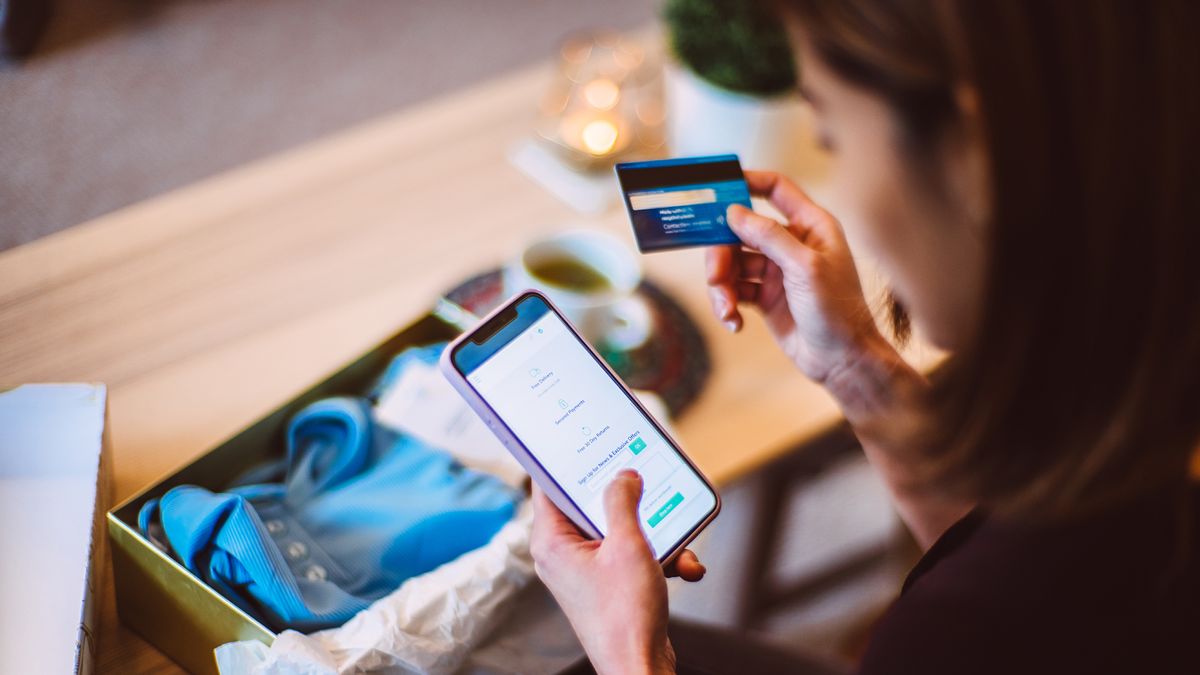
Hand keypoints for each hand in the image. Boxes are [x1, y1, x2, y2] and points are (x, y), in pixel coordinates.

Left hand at [530, 470, 704, 674]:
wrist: (640, 667)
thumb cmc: (624, 616)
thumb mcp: (627, 546)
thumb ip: (622, 502)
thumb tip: (623, 476)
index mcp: (552, 542)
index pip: (549, 486)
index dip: (565, 461)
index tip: (582, 440)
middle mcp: (563, 554)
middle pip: (590, 504)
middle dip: (626, 498)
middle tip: (644, 479)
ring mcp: (586, 570)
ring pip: (618, 530)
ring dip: (653, 533)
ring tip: (676, 544)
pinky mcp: (608, 583)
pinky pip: (632, 554)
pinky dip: (658, 557)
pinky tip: (684, 566)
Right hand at [707, 171, 890, 391]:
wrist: (841, 361)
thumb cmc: (837, 310)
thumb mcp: (804, 268)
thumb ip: (769, 236)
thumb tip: (734, 212)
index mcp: (811, 226)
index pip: (777, 189)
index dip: (748, 182)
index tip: (719, 189)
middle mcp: (792, 244)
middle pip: (741, 232)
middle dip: (722, 254)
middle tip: (714, 276)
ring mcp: (777, 271)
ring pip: (733, 264)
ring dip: (722, 286)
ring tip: (726, 308)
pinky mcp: (766, 296)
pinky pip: (735, 290)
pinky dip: (728, 305)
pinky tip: (734, 322)